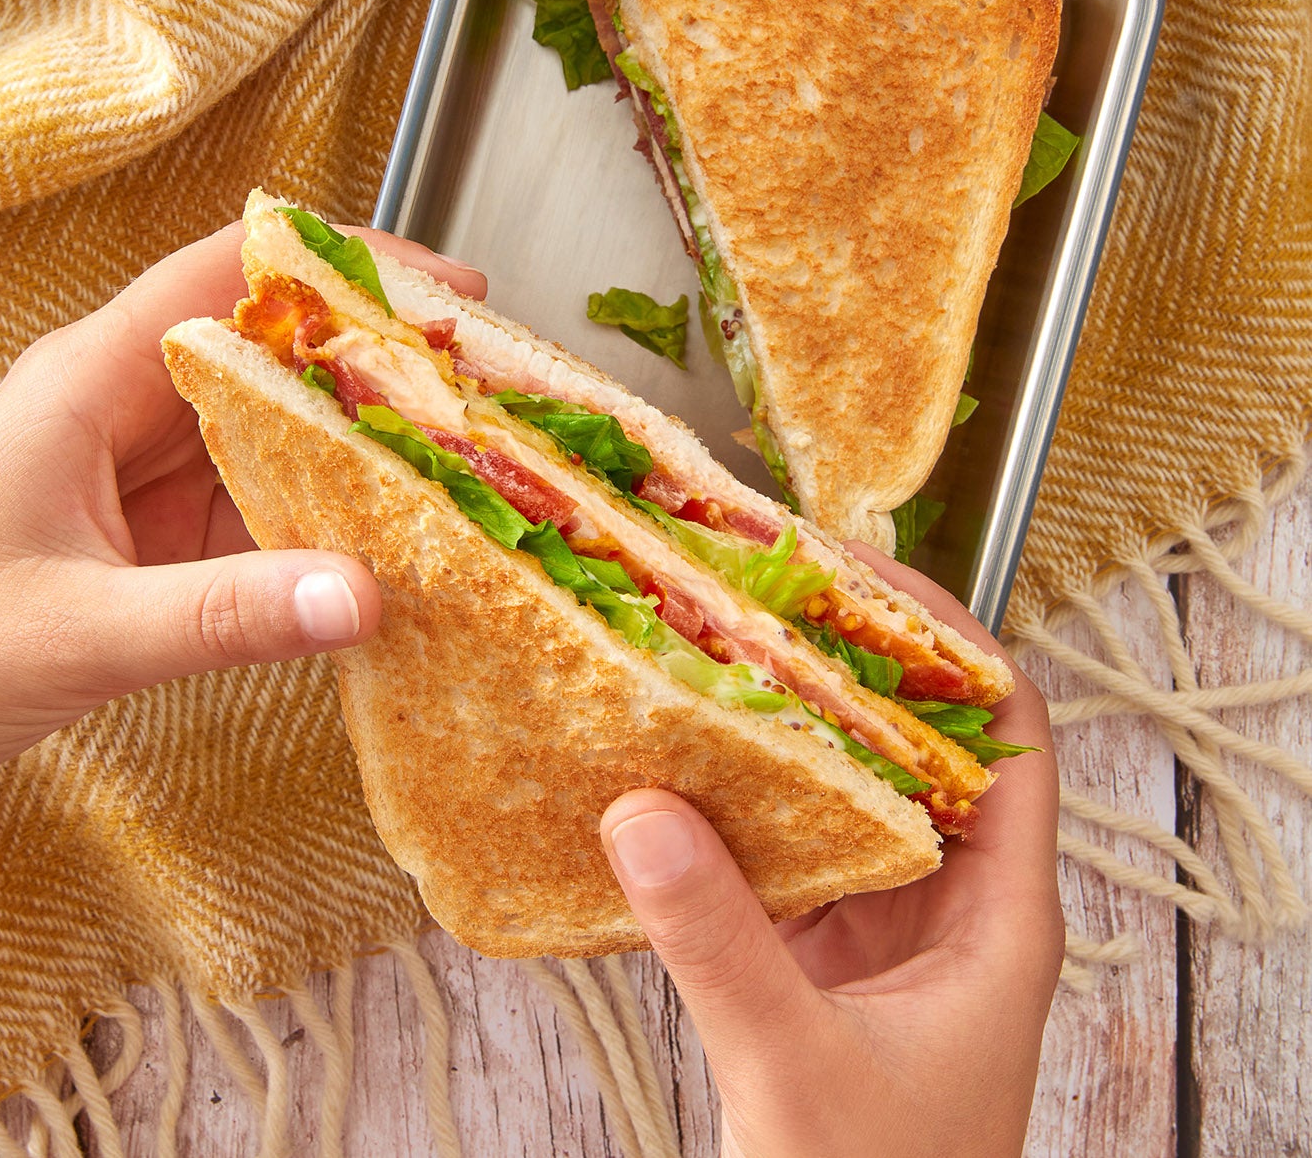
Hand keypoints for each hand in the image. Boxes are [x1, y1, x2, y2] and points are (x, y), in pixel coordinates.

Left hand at [0, 220, 484, 778]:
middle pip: (273, 345)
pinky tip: (390, 538)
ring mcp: (144, 472)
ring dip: (364, 437)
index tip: (442, 287)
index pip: (230, 276)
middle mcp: (125, 408)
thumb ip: (220, 618)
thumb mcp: (73, 632)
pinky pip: (263, 501)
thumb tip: (361, 597)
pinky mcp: (158, 535)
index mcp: (90, 382)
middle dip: (379, 353)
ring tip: (464, 456)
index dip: (342, 266)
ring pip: (277, 425)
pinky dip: (330, 514)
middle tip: (484, 381)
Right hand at [600, 548, 1061, 1157]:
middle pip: (921, 743)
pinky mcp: (828, 963)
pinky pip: (794, 850)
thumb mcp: (796, 1071)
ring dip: (788, 724)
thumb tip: (639, 809)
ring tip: (712, 648)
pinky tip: (679, 766)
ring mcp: (890, 933)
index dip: (946, 638)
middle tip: (756, 589)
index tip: (854, 574)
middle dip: (845, 660)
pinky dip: (743, 802)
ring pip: (853, 792)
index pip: (1007, 732)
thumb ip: (721, 942)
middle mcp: (954, 908)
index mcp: (1001, 918)